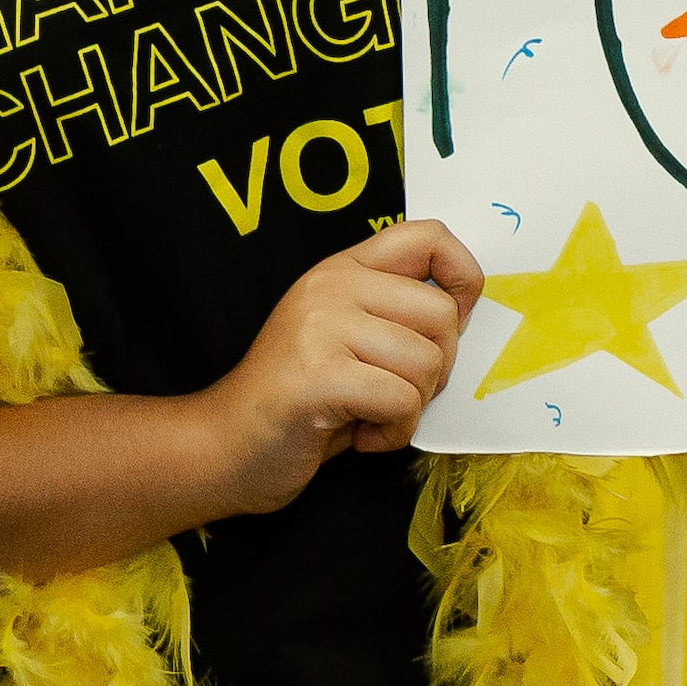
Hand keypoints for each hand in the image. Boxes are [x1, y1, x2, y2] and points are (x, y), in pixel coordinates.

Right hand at [203, 219, 480, 514]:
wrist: (222, 448)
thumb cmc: (299, 402)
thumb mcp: (347, 338)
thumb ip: (393, 314)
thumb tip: (464, 311)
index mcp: (343, 269)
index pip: (429, 236)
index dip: (463, 278)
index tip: (454, 324)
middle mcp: (331, 285)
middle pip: (441, 312)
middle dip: (438, 367)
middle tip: (397, 392)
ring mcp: (321, 326)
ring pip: (426, 361)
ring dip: (412, 406)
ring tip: (370, 416)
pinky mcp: (319, 375)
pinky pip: (401, 400)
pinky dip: (394, 433)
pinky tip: (361, 437)